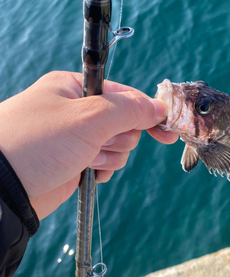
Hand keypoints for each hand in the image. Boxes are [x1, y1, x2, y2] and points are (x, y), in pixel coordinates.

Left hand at [0, 71, 177, 218]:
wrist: (2, 189)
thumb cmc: (38, 142)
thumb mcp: (88, 118)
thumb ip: (129, 109)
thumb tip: (159, 107)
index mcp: (76, 88)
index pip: (124, 94)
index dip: (147, 110)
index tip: (167, 128)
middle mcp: (76, 110)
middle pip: (124, 121)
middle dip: (118, 137)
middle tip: (98, 144)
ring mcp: (75, 137)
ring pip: (118, 145)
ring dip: (109, 156)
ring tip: (85, 160)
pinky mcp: (74, 162)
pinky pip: (106, 163)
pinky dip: (102, 169)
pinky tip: (86, 173)